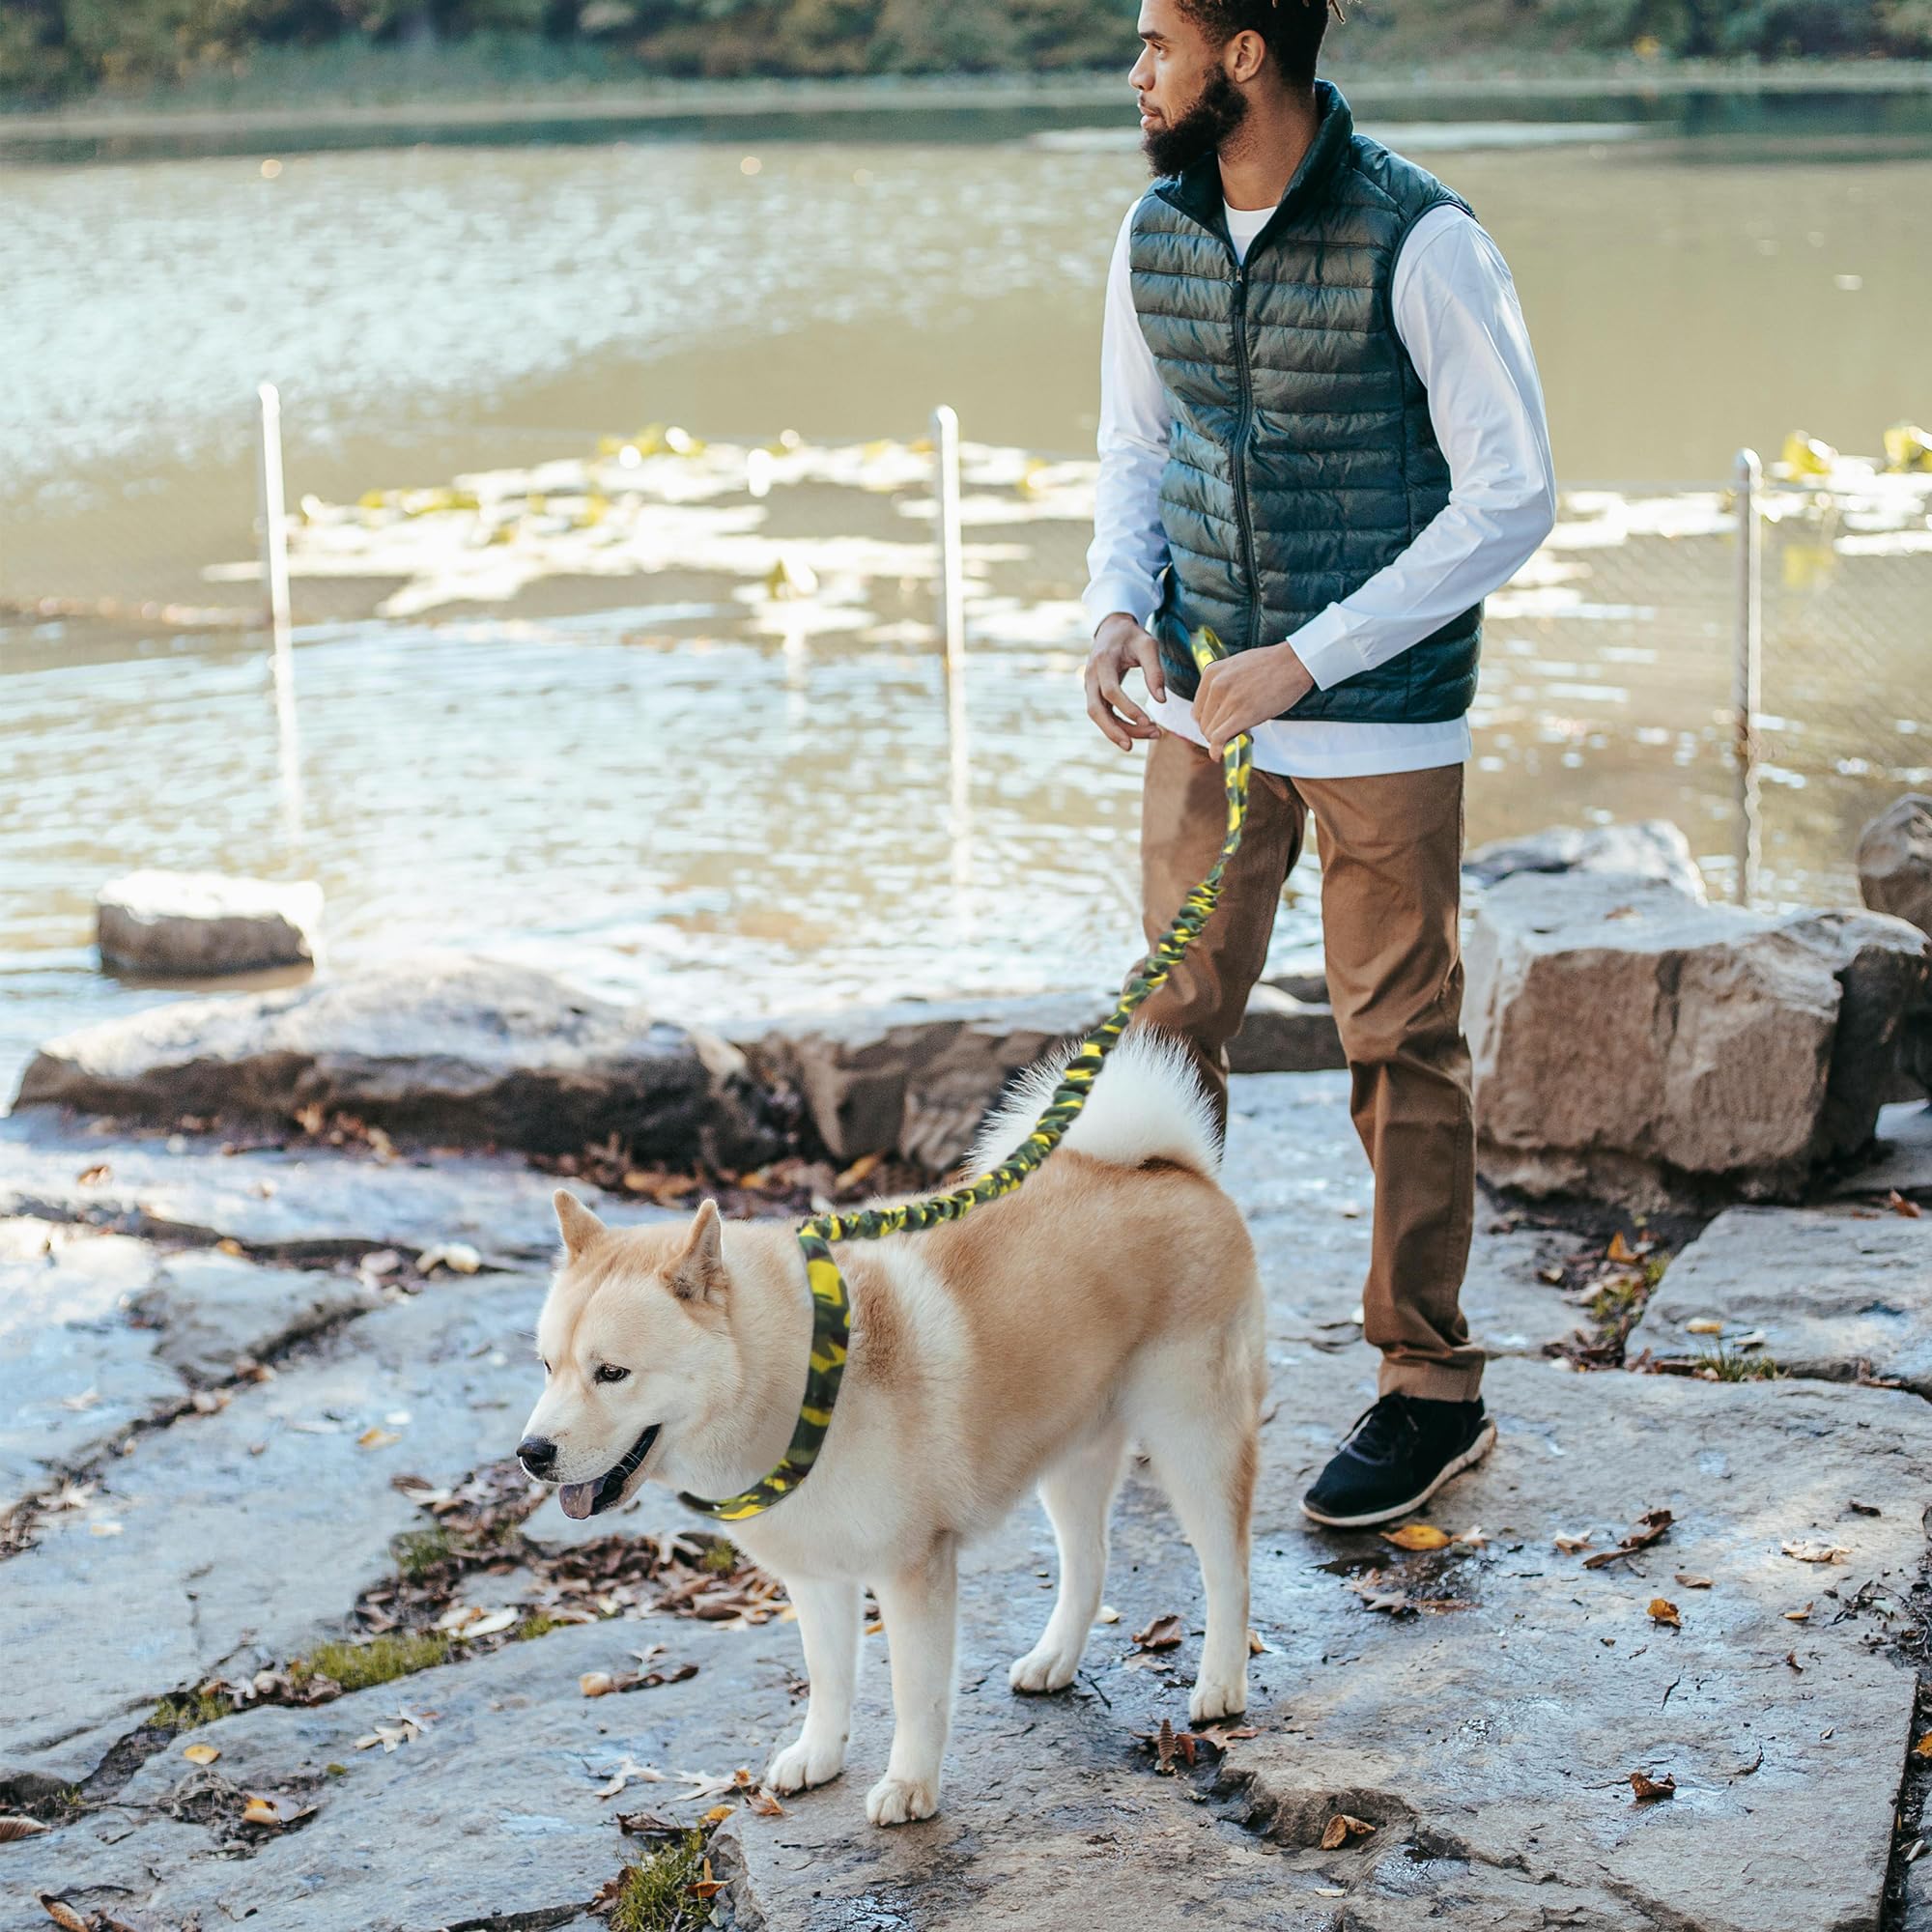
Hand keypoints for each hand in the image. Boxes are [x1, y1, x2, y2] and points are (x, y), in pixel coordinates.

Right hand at [1084, 613, 1166, 750]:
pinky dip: (1118, 725)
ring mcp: (1089, 686)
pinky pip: (1103, 714)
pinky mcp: (1094, 693)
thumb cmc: (1132, 636)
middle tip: (1133, 746)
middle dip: (1114, 730)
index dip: (1128, 709)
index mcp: (1102, 662)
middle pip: (1096, 710)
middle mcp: (1091, 676)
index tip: (1149, 721)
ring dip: (1118, 731)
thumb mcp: (1148, 645)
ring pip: (1098, 716)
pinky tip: (1138, 731)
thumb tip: (1161, 701)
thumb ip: (1155, 671)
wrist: (1111, 628)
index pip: (1111, 692)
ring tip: (1150, 735)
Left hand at [1193, 642, 1314, 755]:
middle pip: (1203, 724)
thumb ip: (1222, 684)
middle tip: (1234, 734)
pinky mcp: (1244, 713)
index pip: (1197, 711)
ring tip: (1240, 736)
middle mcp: (1216, 686)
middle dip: (1216, 733)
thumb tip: (1217, 709)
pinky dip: (1217, 750)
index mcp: (1212, 674)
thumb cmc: (1270, 665)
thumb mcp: (1236, 667)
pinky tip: (1219, 755)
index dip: (1209, 723)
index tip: (1221, 727)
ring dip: (1223, 741)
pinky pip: (1219, 738)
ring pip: (1211, 733)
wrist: (1294, 662)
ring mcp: (1230, 700)